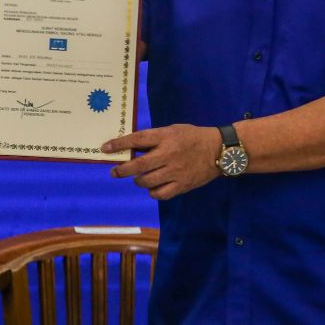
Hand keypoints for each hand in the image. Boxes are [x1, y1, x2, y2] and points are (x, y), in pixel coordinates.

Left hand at [102, 124, 218, 199]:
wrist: (218, 150)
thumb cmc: (191, 137)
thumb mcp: (171, 130)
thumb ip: (153, 139)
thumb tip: (130, 148)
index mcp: (165, 137)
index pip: (137, 140)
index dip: (119, 144)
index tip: (105, 148)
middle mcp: (168, 155)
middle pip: (138, 165)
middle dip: (122, 170)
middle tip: (115, 172)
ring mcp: (175, 172)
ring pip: (146, 182)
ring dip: (138, 180)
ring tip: (138, 177)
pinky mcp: (182, 185)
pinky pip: (160, 194)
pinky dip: (153, 191)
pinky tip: (153, 186)